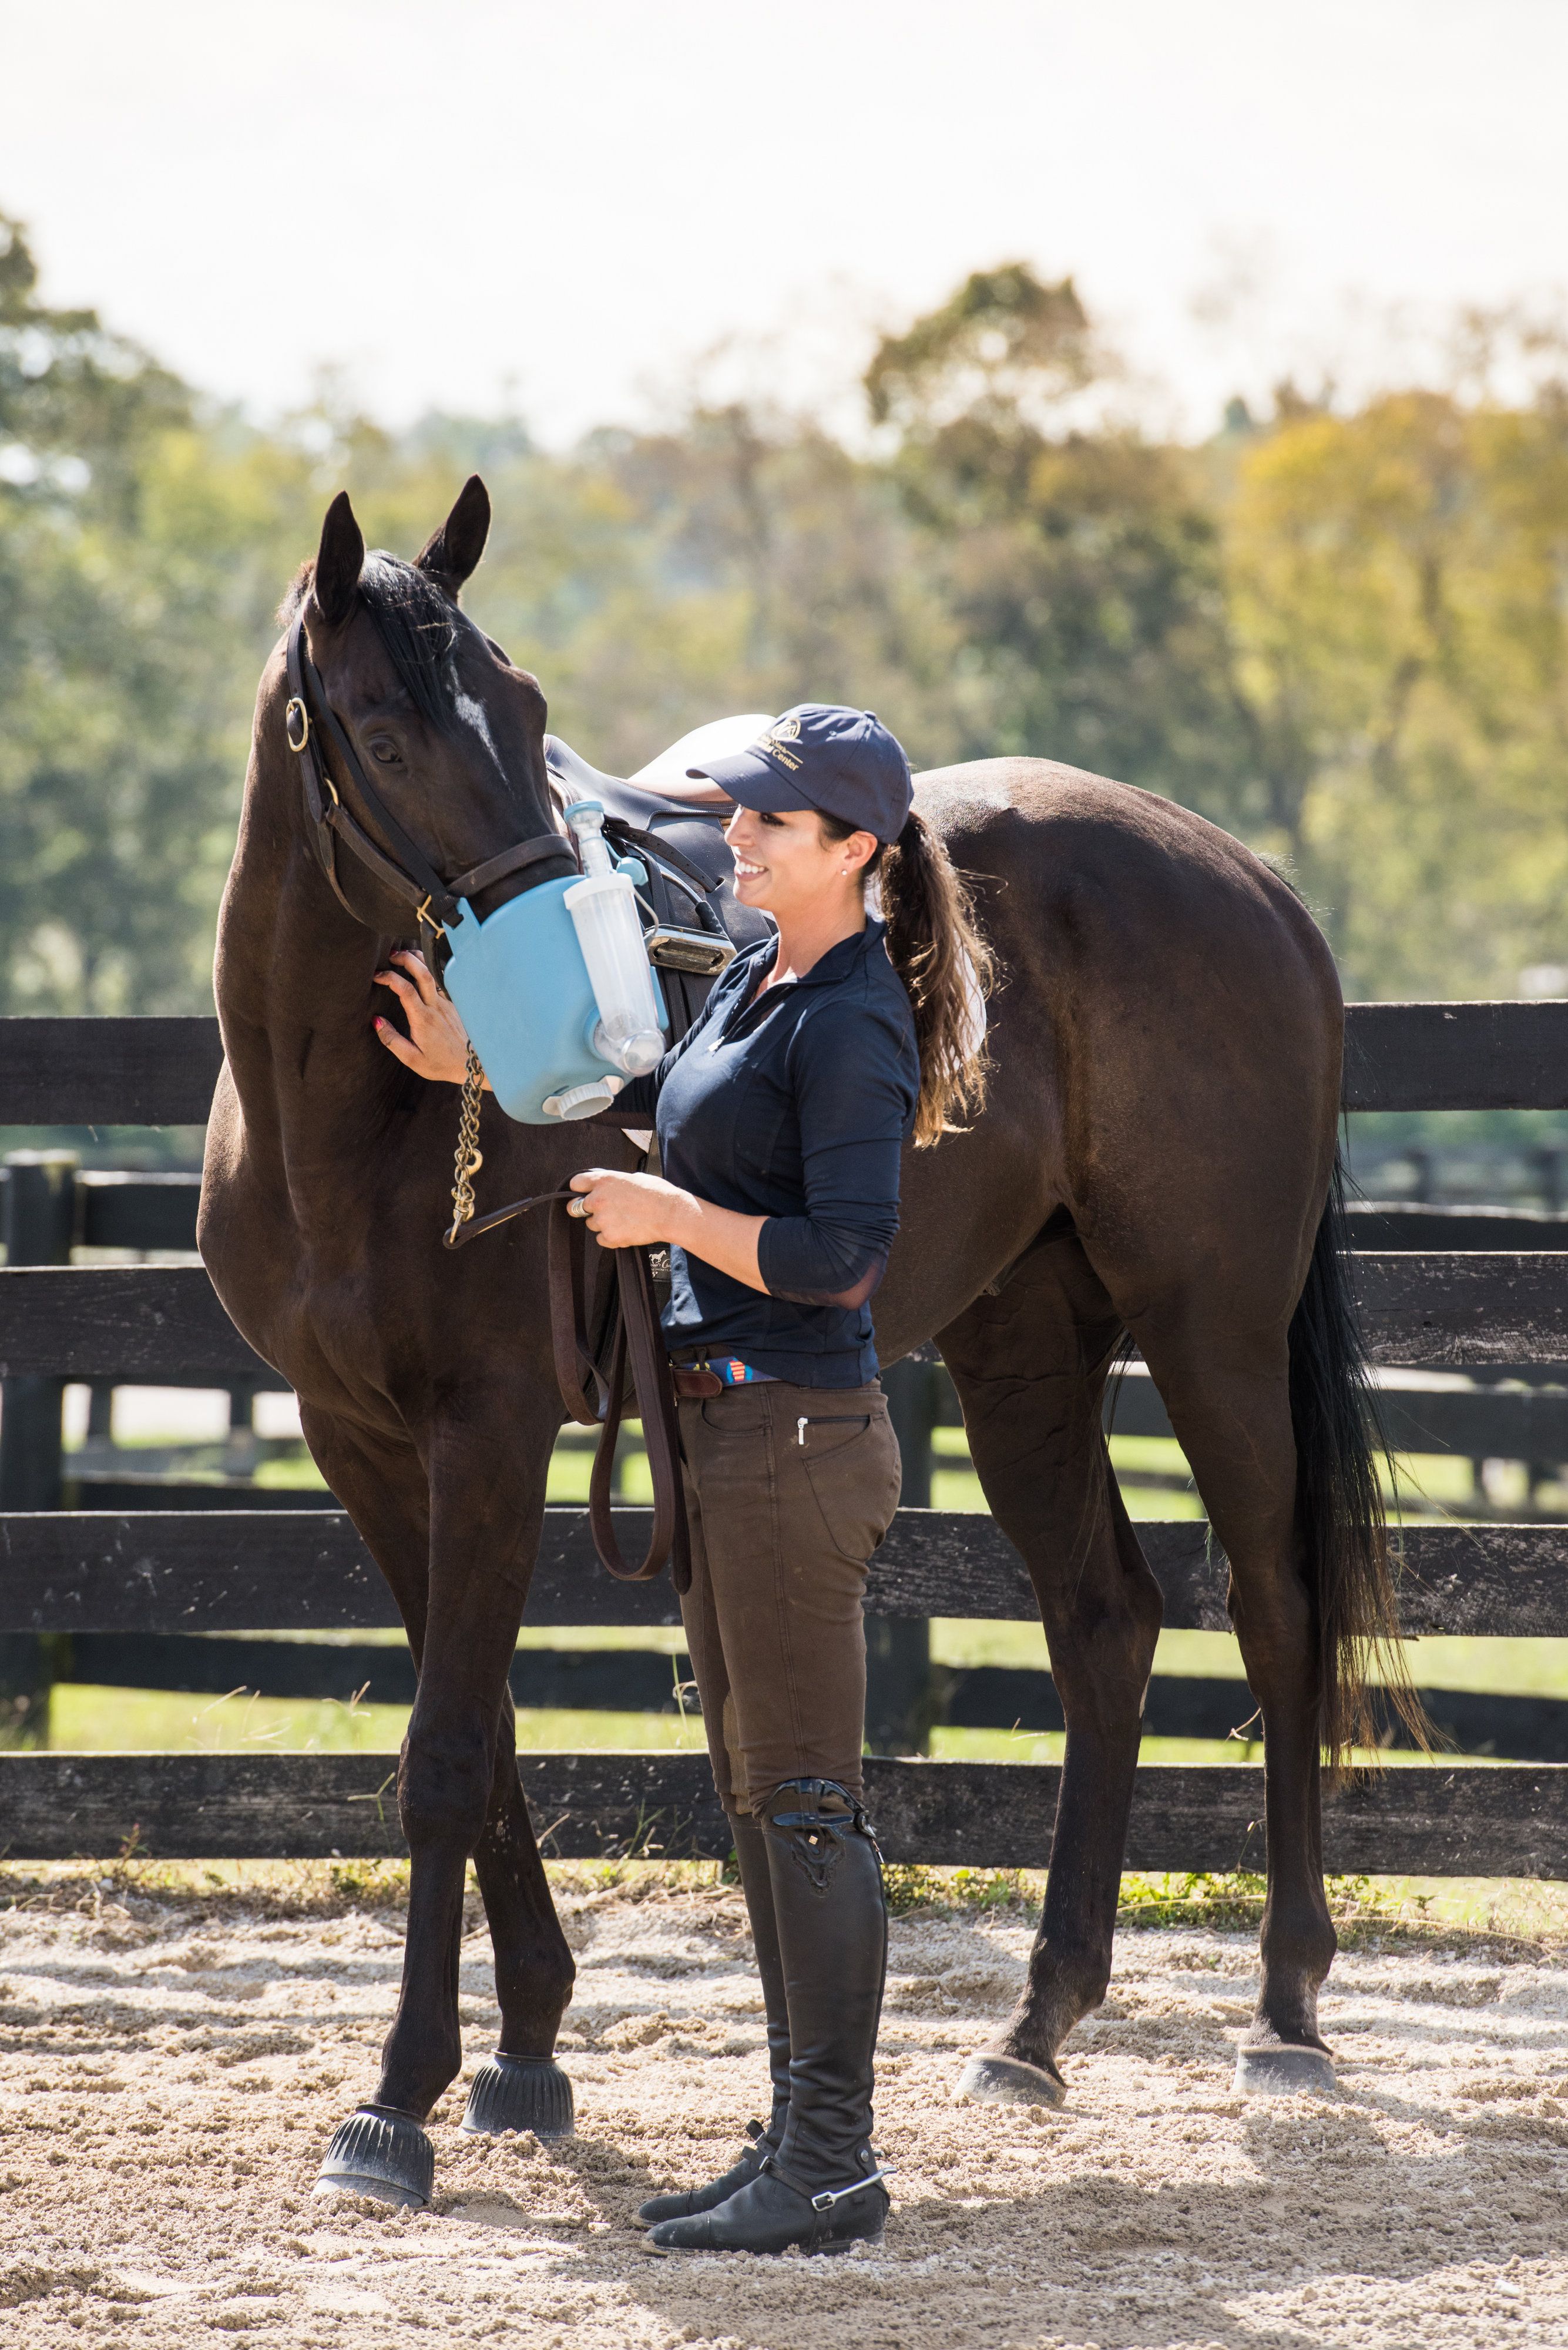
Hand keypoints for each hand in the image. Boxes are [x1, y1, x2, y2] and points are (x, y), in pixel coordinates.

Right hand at [373, 949, 483, 1085]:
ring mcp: (447, 1003)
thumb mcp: (412, 1059)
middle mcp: (436, 1007)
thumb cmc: (441, 1064)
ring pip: (434, 974)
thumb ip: (391, 1040)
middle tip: (391, 955)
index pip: (405, 989)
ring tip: (405, 955)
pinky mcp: (454, 1005)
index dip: (389, 977)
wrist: (471, 1066)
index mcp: (423, 1019)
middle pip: (423, 973)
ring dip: (419, 960)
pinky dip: (430, 971)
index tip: (377, 976)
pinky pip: (441, 982)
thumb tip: (376, 1021)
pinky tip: (422, 970)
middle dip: (406, 958)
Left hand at [568, 1168, 688, 1247]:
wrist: (671, 1214)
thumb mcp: (635, 1177)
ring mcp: (602, 1219)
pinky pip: (601, 1239)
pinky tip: (626, 1231)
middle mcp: (598, 1199)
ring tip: (623, 1221)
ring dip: (602, 1224)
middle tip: (602, 1211)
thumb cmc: (658, 1193)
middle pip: (574, 1207)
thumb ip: (618, 1182)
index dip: (579, 1189)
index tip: (583, 1194)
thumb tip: (615, 1186)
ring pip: (590, 1224)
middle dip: (586, 1210)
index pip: (575, 1184)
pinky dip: (611, 1238)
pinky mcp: (609, 1237)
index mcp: (604, 1180)